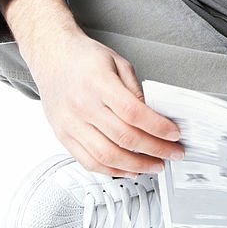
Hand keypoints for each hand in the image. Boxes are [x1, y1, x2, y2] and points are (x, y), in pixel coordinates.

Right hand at [1, 0, 182, 177]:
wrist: (52, 56)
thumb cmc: (84, 57)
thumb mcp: (117, 62)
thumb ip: (134, 90)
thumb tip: (152, 116)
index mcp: (98, 83)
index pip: (133, 113)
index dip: (158, 127)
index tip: (174, 134)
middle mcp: (82, 106)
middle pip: (124, 137)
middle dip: (154, 150)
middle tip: (172, 153)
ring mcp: (70, 124)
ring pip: (106, 156)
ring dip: (135, 166)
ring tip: (154, 165)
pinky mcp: (63, 136)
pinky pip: (88, 161)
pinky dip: (111, 170)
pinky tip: (128, 170)